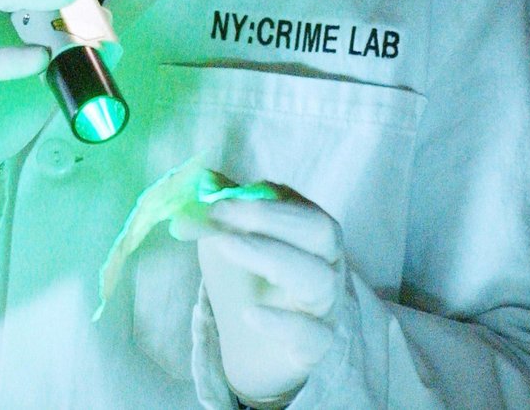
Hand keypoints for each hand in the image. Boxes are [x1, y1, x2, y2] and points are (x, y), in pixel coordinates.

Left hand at [171, 188, 345, 408]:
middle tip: (222, 216)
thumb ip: (221, 211)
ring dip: (272, 257)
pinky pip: (311, 335)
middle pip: (321, 232)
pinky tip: (249, 315)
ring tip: (228, 247)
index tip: (218, 202)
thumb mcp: (230, 242)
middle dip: (271, 218)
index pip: (300, 206)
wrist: (252, 350)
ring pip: (318, 278)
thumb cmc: (247, 285)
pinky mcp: (315, 347)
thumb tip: (202, 178)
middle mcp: (327, 264)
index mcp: (310, 234)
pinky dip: (282, 324)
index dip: (261, 201)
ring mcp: (325, 307)